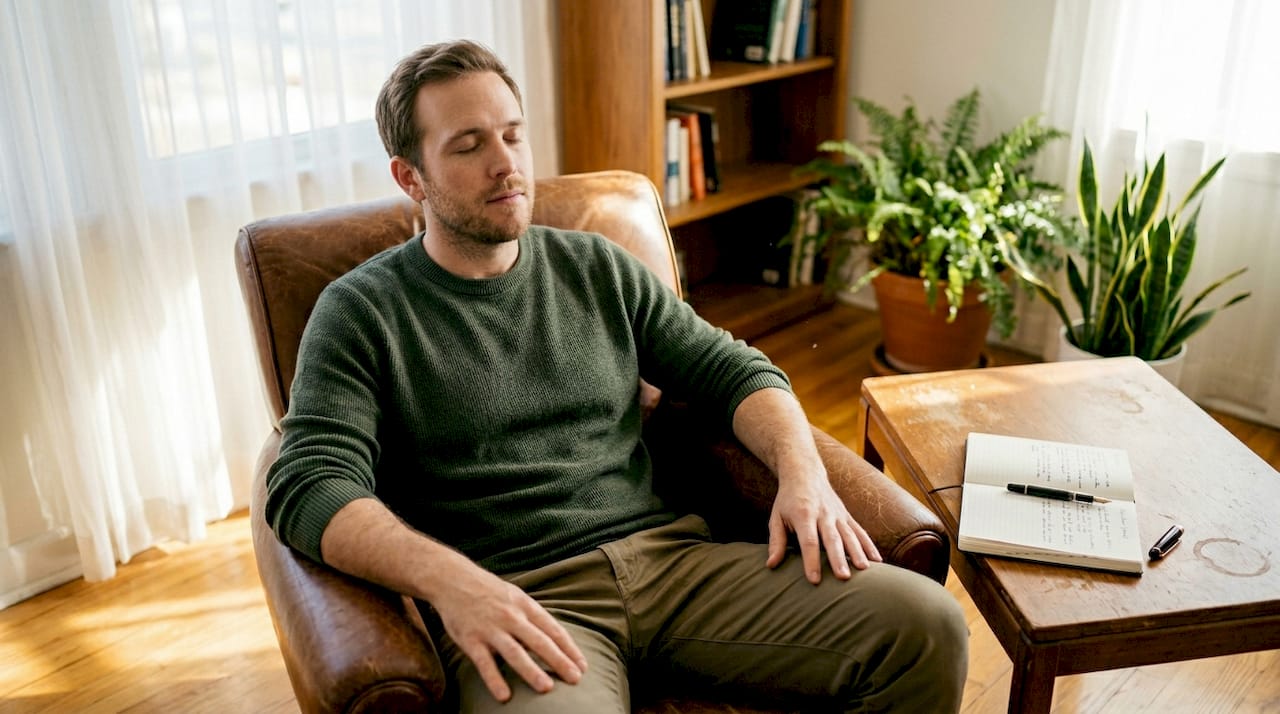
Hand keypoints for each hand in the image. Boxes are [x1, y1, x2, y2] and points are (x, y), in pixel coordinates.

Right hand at [430, 558, 588, 701]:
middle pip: (540, 642)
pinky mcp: (471, 639)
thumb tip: (555, 638)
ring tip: (547, 688)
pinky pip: (484, 663)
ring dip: (531, 671)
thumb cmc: (488, 590)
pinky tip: (504, 696)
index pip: (553, 630)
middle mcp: (511, 617)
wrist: (452, 579)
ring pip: (515, 652)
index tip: (582, 666)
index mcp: (525, 606)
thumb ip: (532, 616)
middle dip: (559, 661)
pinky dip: (494, 679)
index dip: (569, 649)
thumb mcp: (515, 596)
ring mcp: (491, 629)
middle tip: (576, 679)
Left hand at [766, 472, 882, 583]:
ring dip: (858, 553)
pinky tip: (877, 561)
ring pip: (850, 535)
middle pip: (832, 539)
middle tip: (843, 578)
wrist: (805, 473)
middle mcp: (823, 514)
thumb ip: (776, 541)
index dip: (811, 560)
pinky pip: (860, 532)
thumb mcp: (776, 517)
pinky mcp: (847, 516)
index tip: (814, 580)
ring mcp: (838, 514)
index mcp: (804, 515)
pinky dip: (869, 546)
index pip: (809, 541)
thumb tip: (770, 565)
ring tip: (865, 570)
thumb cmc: (788, 500)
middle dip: (838, 559)